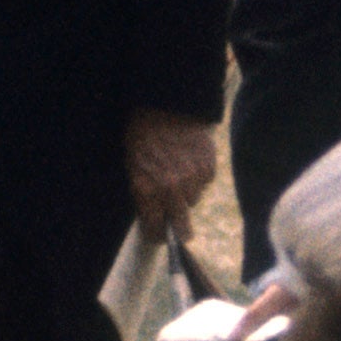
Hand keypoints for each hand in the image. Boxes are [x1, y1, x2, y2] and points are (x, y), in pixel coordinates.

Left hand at [126, 110, 218, 244]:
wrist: (165, 105)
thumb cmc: (142, 134)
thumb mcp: (133, 166)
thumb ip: (143, 194)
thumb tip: (154, 215)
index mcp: (147, 192)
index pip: (156, 230)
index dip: (157, 235)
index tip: (158, 235)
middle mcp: (171, 191)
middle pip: (181, 229)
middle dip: (178, 231)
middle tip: (178, 230)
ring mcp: (192, 181)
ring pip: (193, 202)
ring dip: (187, 195)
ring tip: (179, 175)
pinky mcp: (208, 169)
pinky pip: (204, 184)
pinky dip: (198, 177)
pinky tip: (190, 162)